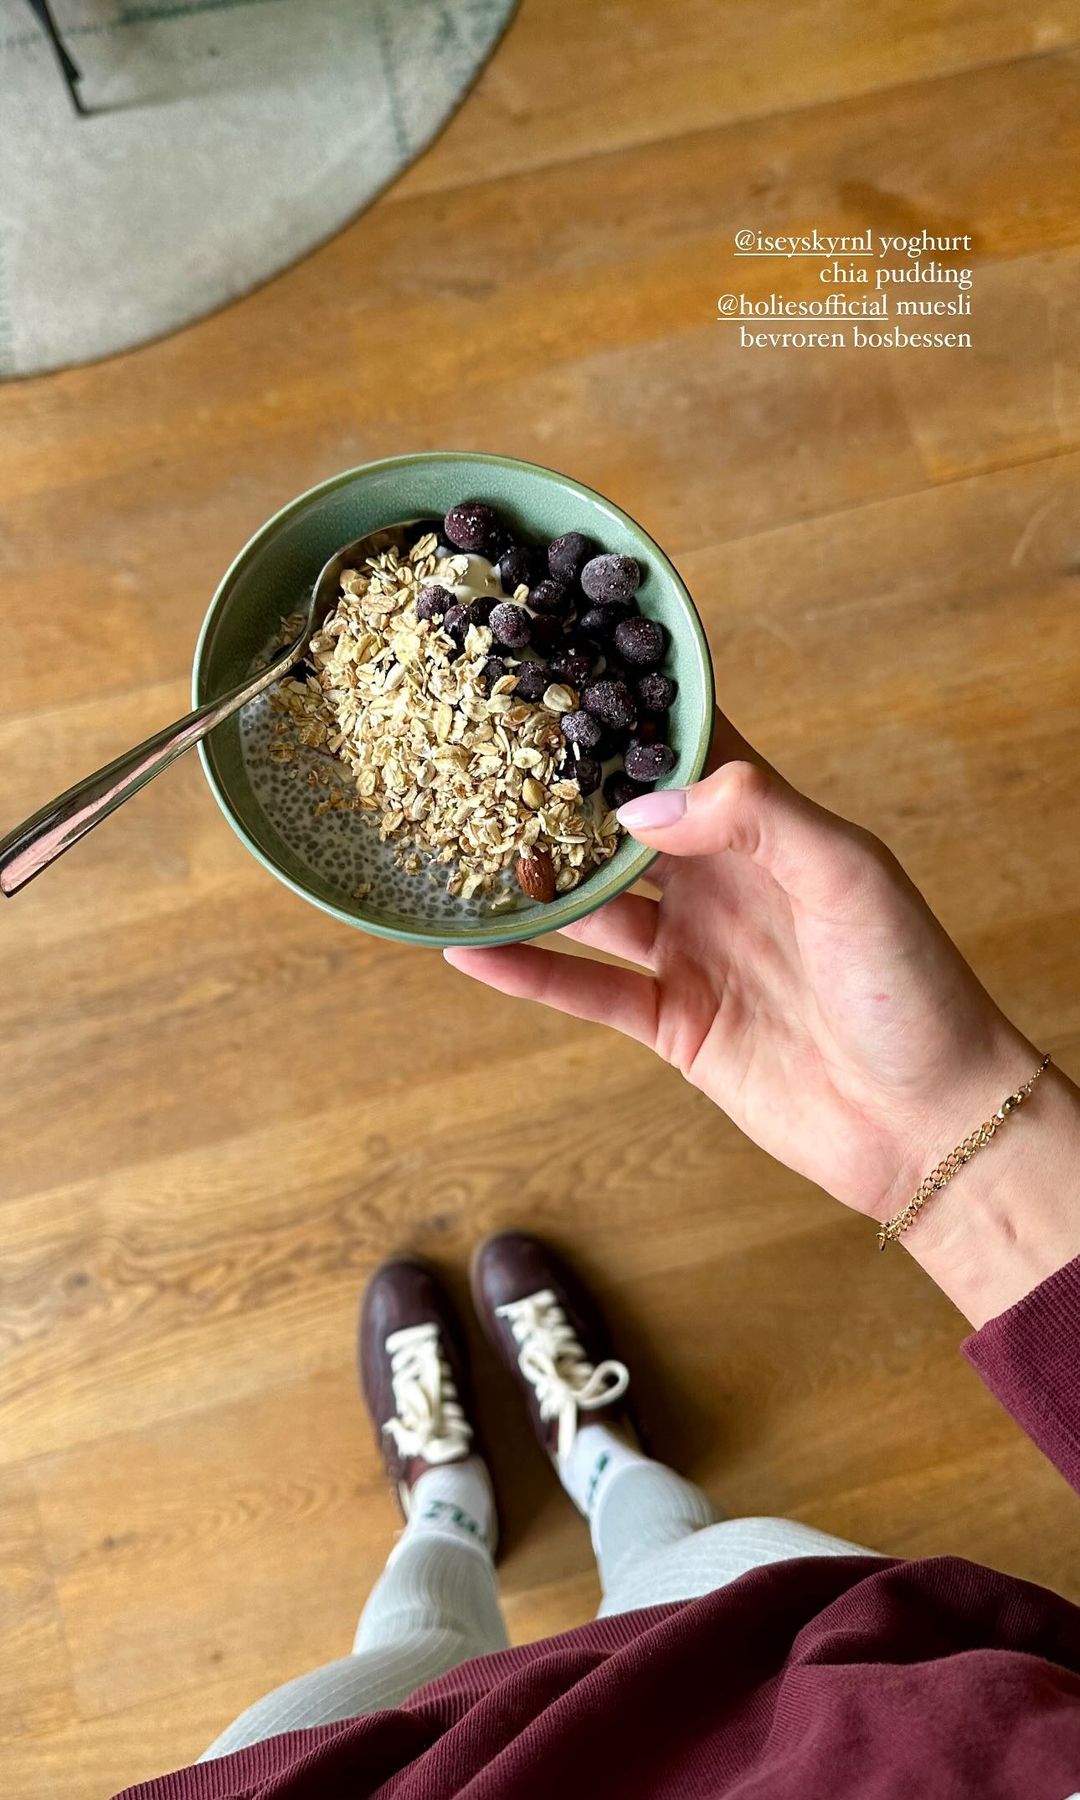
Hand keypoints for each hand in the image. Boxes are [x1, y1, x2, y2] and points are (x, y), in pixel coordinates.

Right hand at [445, 716, 1034, 1225]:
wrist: (929, 1122)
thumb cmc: (912, 989)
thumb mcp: (849, 879)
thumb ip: (757, 818)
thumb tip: (643, 800)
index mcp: (768, 832)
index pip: (688, 753)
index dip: (630, 716)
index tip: (560, 675)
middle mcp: (721, 883)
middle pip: (622, 827)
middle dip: (558, 795)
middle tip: (480, 754)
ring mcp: (692, 952)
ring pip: (592, 906)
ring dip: (533, 882)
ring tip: (456, 846)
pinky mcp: (673, 1022)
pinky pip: (586, 989)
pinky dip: (529, 971)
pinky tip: (471, 949)